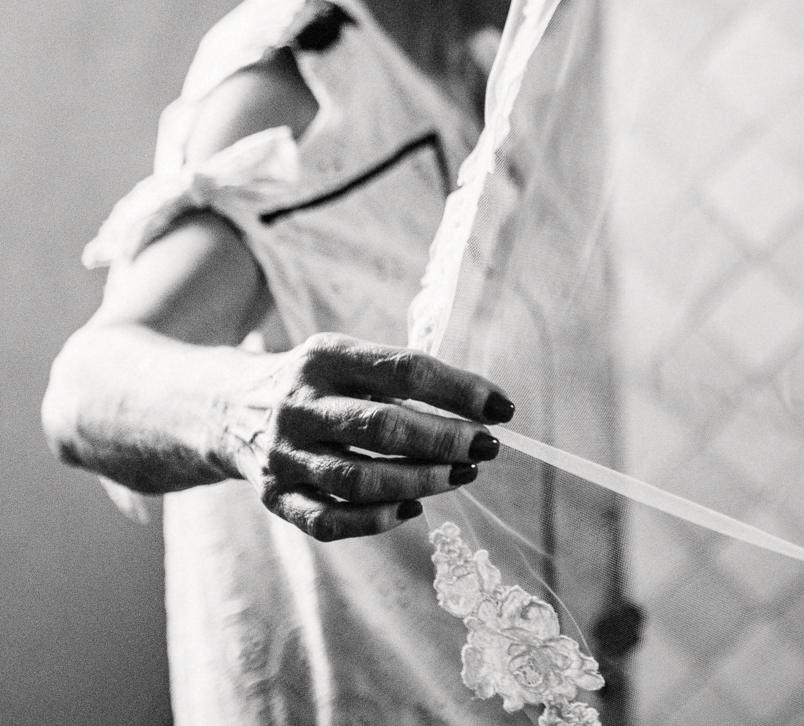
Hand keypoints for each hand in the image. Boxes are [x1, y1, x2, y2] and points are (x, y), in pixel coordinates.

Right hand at [215, 332, 514, 541]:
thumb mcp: (348, 358)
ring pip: (360, 479)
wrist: (227, 409)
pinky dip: (378, 520)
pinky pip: (331, 520)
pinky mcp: (275, 497)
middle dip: (445, 440)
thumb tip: (480, 407)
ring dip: (421, 480)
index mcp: (324, 357)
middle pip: (383, 427)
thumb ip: (402, 377)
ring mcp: (283, 456)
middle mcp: (298, 406)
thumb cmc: (317, 383)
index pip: (403, 370)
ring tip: (462, 474)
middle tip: (487, 447)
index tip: (502, 407)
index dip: (459, 390)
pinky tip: (414, 507)